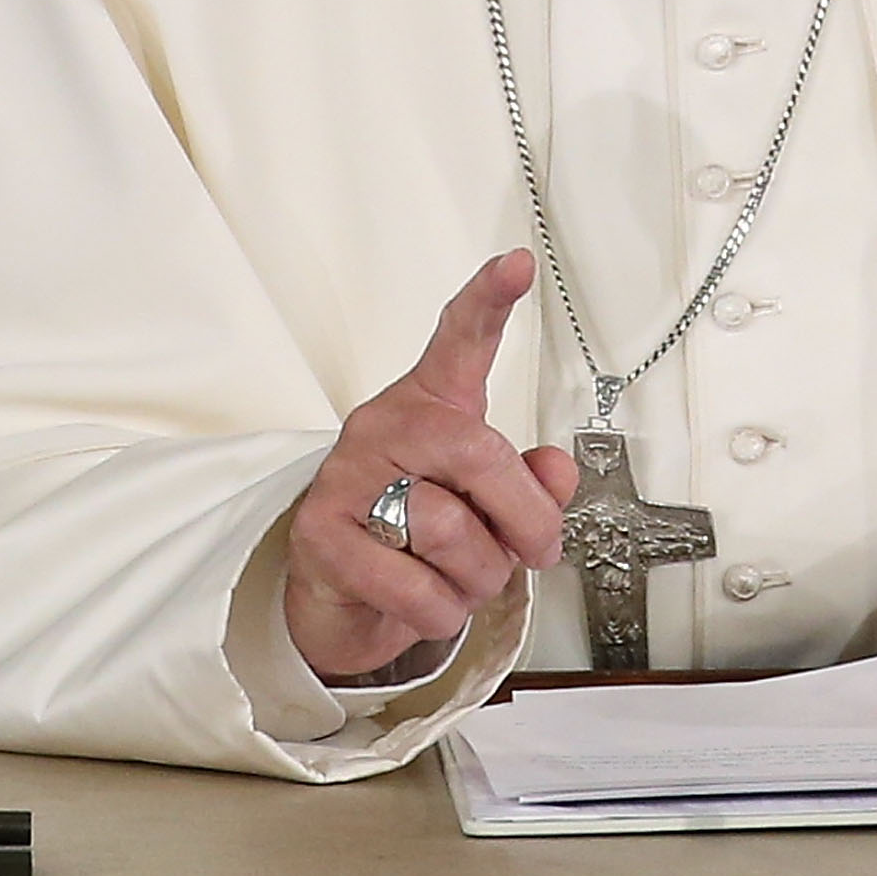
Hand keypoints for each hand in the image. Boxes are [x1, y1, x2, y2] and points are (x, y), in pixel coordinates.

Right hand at [282, 251, 579, 682]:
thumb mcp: (487, 504)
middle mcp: (383, 426)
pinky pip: (414, 588)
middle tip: (532, 552)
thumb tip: (555, 472)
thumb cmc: (420, 532)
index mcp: (431, 404)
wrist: (342, 594)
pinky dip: (439, 612)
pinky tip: (426, 601)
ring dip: (477, 578)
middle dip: (525, 521)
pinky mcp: (320, 536)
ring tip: (460, 578)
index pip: (459, 340)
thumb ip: (531, 485)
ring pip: (449, 531)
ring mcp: (345, 478)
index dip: (489, 300)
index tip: (518, 263)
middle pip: (479, 455)